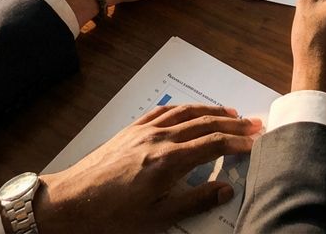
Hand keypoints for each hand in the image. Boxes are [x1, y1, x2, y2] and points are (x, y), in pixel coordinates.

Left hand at [35, 104, 261, 233]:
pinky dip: (184, 108)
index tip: (255, 142)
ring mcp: (145, 130)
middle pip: (205, 124)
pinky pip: (164, 111)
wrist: (70, 202)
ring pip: (187, 113)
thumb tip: (226, 189)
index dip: (238, 143)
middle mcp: (160, 138)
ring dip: (212, 111)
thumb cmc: (111, 216)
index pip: (214, 145)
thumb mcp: (157, 218)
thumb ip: (194, 201)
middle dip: (233, 124)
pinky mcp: (131, 129)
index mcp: (169, 161)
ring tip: (231, 114)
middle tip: (254, 124)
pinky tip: (192, 110)